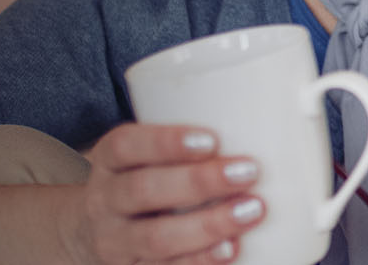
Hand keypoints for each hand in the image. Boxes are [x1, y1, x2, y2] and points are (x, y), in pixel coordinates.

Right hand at [70, 124, 264, 264]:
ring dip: (208, 225)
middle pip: (143, 190)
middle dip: (199, 182)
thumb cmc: (142, 180)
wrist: (92, 231)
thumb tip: (275, 116)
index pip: (126, 145)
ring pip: (156, 237)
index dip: (165, 142)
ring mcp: (116, 241)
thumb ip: (195, 142)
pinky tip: (230, 251)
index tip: (211, 139)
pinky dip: (199, 261)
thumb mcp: (147, 156)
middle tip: (248, 172)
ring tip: (250, 212)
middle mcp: (105, 201)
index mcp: (110, 162)